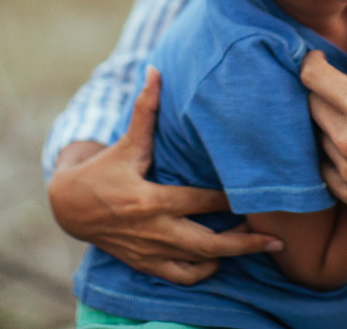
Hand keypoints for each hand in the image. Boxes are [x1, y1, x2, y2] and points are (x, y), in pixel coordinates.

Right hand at [47, 66, 282, 283]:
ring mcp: (150, 251)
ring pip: (198, 264)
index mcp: (151, 199)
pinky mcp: (146, 264)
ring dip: (230, 257)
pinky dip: (204, 271)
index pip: (200, 201)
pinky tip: (221, 258)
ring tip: (258, 244)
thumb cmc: (104, 169)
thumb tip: (155, 69)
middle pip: (207, 243)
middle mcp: (153, 229)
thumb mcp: (127, 142)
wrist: (70, 207)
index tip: (259, 191)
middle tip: (277, 238)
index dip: (230, 199)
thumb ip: (145, 109)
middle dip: (245, 242)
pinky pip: (181, 276)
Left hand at [302, 50, 346, 239]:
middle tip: (346, 89)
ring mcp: (345, 170)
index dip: (313, 61)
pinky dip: (335, 153)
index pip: (313, 75)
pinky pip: (326, 166)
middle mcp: (346, 139)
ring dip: (332, 122)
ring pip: (319, 134)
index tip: (320, 59)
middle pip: (312, 104)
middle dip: (324, 91)